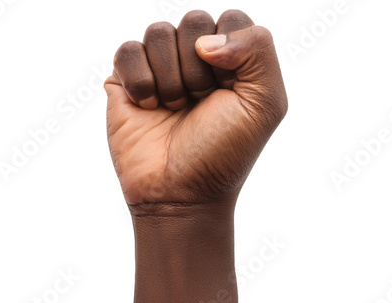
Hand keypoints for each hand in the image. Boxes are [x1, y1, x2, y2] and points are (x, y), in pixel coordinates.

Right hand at [104, 9, 287, 206]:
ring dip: (170, 80)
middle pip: (194, 21)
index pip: (231, 20)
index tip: (226, 93)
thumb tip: (204, 40)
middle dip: (198, 70)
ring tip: (174, 109)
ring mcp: (160, 67)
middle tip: (199, 103)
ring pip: (158, 32)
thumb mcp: (266, 102)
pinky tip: (149, 107)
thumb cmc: (224, 151)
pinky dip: (140, 81)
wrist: (181, 192)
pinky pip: (127, 50)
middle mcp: (195, 58)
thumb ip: (258, 49)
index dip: (230, 56)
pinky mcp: (125, 79)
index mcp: (232, 59)